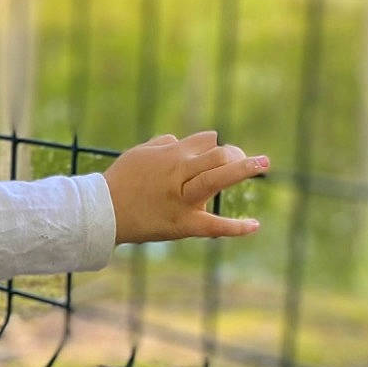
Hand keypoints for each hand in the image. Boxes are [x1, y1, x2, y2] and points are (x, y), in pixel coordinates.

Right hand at [104, 131, 267, 243]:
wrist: (103, 213)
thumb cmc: (120, 181)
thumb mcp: (139, 153)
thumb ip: (163, 143)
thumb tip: (182, 139)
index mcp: (170, 154)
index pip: (206, 140)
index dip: (216, 145)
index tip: (218, 155)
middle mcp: (179, 173)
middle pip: (217, 154)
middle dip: (237, 154)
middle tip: (257, 161)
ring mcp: (183, 199)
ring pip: (217, 179)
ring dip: (243, 169)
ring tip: (264, 163)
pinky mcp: (183, 224)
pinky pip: (213, 225)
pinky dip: (235, 227)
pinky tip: (255, 225)